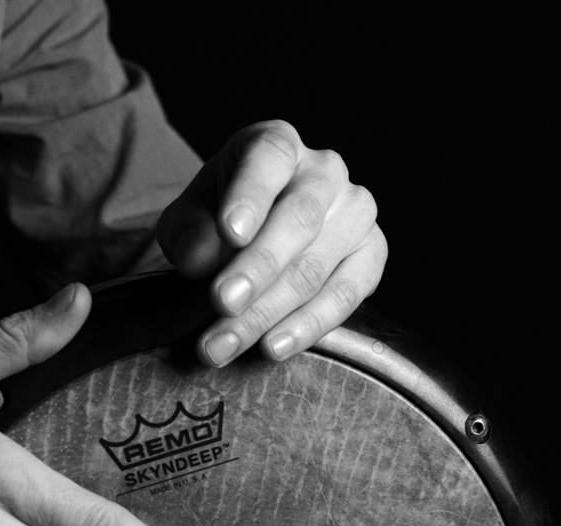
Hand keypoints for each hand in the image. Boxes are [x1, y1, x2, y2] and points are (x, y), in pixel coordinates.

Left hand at [157, 120, 386, 365]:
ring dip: (268, 311)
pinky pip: (348, 292)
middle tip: (221, 304)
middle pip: (297, 219)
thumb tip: (201, 259)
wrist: (256, 237)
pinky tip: (274, 346)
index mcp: (276, 144)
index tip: (230, 232)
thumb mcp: (188, 219)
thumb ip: (188, 233)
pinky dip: (309, 324)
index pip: (268, 160)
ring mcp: (355, 211)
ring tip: (224, 344)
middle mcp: (324, 170)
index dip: (249, 196)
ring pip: (317, 265)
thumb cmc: (217, 220)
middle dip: (257, 268)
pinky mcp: (372, 252)